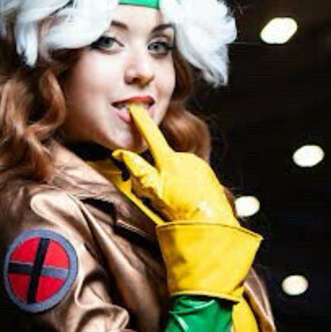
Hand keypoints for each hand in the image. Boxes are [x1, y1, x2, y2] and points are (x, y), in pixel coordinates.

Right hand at [112, 105, 238, 225]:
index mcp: (169, 160)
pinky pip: (192, 175)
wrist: (210, 223)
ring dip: (174, 180)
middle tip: (162, 195)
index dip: (142, 122)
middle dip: (160, 173)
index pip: (151, 136)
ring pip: (179, 168)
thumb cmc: (180, 210)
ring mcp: (198, 164)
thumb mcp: (153, 191)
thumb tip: (120, 153)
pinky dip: (187, 184)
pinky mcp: (208, 173)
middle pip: (164, 159)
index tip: (135, 108)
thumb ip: (137, 170)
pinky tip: (188, 199)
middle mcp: (185, 157)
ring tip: (178, 200)